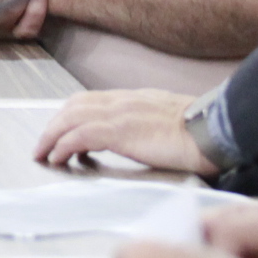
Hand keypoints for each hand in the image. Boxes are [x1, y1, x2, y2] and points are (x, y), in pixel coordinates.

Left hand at [35, 90, 218, 174]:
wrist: (213, 132)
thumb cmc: (200, 132)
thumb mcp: (170, 120)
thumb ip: (150, 123)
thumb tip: (143, 136)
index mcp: (134, 99)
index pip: (90, 100)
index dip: (70, 115)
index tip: (61, 130)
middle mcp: (122, 102)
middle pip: (73, 107)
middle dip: (54, 124)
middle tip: (44, 143)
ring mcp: (119, 115)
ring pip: (70, 118)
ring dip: (51, 136)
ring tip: (44, 153)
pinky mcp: (119, 132)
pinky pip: (79, 136)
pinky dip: (63, 146)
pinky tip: (58, 157)